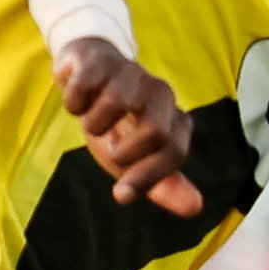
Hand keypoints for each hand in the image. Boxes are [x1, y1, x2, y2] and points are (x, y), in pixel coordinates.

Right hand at [53, 39, 201, 213]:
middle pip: (154, 132)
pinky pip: (84, 88)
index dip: (147, 177)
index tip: (121, 193)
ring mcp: (132, 74)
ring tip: (93, 121)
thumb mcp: (134, 158)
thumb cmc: (114, 122)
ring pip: (114, 106)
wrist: (90, 71)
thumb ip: (161, 184)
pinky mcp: (100, 61)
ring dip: (93, 124)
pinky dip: (74, 103)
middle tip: (108, 148)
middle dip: (121, 152)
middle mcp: (161, 93)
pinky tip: (78, 101)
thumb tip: (194, 208)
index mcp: (174, 119)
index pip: (174, 152)